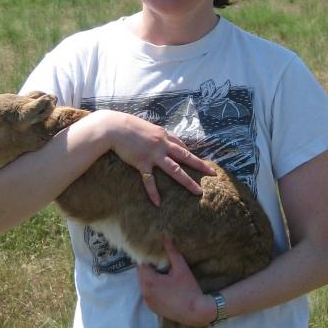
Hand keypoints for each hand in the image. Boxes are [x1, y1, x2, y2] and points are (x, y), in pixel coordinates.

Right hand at [96, 110, 215, 205]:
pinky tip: (158, 203)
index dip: (190, 153)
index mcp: (164, 135)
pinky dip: (153, 192)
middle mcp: (163, 144)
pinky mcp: (142, 162)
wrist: (114, 127)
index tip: (197, 159)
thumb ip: (153, 134)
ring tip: (198, 191)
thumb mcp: (145, 127)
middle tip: (212, 173)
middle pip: (185, 157)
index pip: (181, 145)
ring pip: (175, 170)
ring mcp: (154, 154)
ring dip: (187, 181)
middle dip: (200, 165)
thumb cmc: (127, 125)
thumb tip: (156, 137)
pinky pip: (150, 180)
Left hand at [137, 235, 215, 326]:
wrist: (195, 312)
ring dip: (150, 277)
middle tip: (160, 261)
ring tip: (162, 272)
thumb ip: (171, 251)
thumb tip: (166, 235)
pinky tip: (164, 285)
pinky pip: (148, 293)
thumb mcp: (181, 267)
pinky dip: (152, 288)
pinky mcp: (152, 308)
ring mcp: (147, 301)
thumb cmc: (189, 288)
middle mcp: (144, 292)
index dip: (148, 257)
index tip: (155, 252)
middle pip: (141, 274)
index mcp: (149, 281)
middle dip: (149, 267)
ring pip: (144, 284)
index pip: (141, 263)